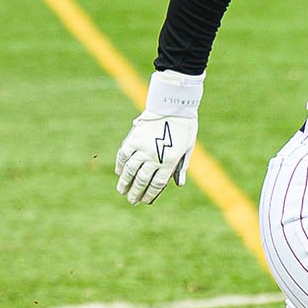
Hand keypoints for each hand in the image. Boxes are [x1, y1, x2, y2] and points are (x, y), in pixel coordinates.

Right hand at [115, 70, 203, 204]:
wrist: (174, 106)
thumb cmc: (185, 127)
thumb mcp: (188, 148)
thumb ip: (181, 167)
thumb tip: (179, 184)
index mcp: (170, 161)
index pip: (157, 184)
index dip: (150, 195)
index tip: (145, 201)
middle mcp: (155, 157)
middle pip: (142, 180)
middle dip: (136, 192)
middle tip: (131, 200)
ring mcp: (143, 148)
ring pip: (131, 170)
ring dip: (125, 182)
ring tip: (121, 191)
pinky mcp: (134, 138)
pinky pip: (124, 154)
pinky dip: (121, 164)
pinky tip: (119, 172)